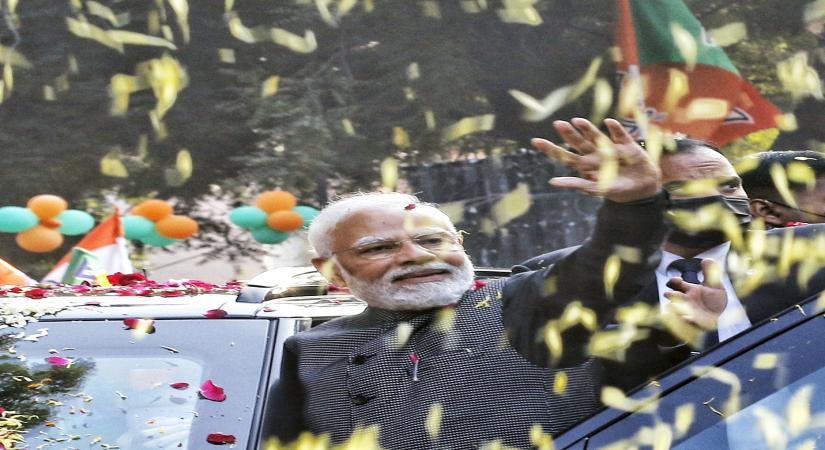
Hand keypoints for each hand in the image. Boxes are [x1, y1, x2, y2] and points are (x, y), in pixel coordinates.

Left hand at [532, 118, 661, 202]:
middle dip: (569, 134)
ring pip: (597, 136)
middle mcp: (596, 154)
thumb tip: (552, 182)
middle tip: (557, 124)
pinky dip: (615, 130)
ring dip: (588, 129)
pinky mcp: (628, 146)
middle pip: (579, 143)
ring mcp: (611, 148)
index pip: (565, 156)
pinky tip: (609, 123)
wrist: (643, 188)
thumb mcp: (596, 189)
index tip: (535, 141)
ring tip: (577, 121)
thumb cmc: (617, 189)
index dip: (551, 149)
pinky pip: (620, 136)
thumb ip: (575, 184)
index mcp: (586, 165)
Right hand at [664, 259, 727, 330]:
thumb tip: (707, 259)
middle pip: (675, 297)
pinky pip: (688, 321)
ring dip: (675, 308)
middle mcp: (687, 300)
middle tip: (667, 294)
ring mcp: (689, 310)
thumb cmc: (714, 299)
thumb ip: (711, 273)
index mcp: (690, 290)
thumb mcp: (715, 285)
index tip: (677, 279)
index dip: (676, 281)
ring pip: (678, 309)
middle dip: (671, 295)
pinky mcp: (694, 321)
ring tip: (672, 306)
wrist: (720, 315)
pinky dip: (686, 320)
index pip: (679, 284)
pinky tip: (686, 318)